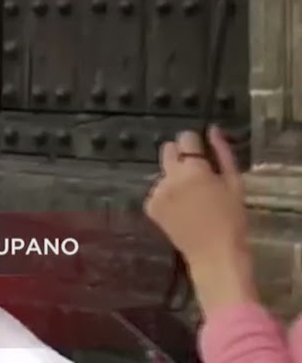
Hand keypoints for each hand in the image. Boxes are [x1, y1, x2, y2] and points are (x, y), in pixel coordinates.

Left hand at [144, 126, 255, 309]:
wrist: (215, 254)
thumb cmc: (232, 218)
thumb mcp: (234, 183)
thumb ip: (222, 153)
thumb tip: (211, 129)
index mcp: (193, 169)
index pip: (185, 138)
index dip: (194, 144)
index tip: (202, 154)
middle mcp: (169, 177)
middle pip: (168, 150)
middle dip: (181, 156)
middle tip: (196, 175)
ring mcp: (156, 192)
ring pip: (163, 173)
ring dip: (174, 179)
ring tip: (192, 200)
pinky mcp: (149, 206)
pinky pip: (157, 191)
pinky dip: (167, 196)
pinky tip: (181, 210)